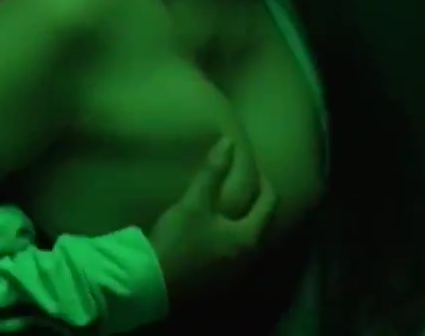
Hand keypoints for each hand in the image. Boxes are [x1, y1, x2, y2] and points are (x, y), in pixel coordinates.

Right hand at [147, 138, 277, 295]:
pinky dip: (230, 241)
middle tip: (243, 185)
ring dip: (242, 223)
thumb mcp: (195, 203)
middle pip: (262, 223)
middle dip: (255, 203)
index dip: (265, 182)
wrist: (154, 283)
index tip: (255, 168)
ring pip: (248, 241)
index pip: (270, 203)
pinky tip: (214, 236)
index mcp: (248, 236)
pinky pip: (233, 256)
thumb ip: (213, 172)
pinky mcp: (219, 283)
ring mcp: (236, 274)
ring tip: (228, 207)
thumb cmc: (179, 240)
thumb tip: (229, 142)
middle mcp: (250, 257)